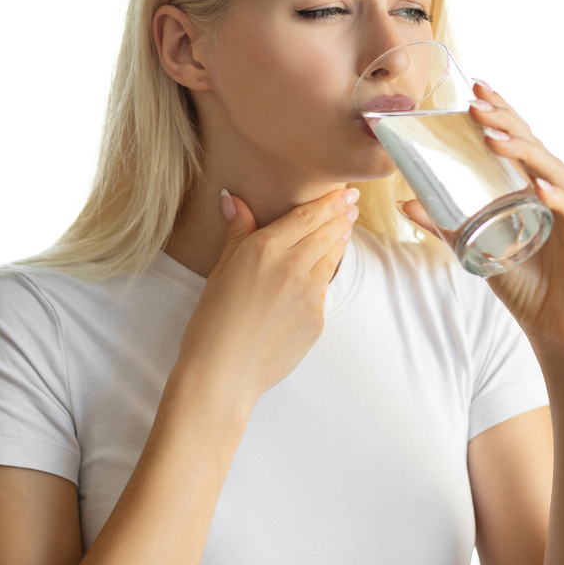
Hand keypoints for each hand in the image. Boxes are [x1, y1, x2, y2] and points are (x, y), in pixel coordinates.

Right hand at [175, 188, 359, 406]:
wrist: (224, 373)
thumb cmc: (212, 321)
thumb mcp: (221, 270)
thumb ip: (238, 232)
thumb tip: (233, 199)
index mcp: (265, 249)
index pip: (307, 216)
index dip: (329, 202)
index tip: (344, 192)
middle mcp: (292, 267)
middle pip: (326, 233)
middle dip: (341, 216)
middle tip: (352, 204)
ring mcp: (309, 294)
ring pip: (331, 259)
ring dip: (340, 241)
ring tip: (345, 229)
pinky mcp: (317, 320)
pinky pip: (323, 290)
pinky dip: (324, 276)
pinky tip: (323, 271)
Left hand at [398, 81, 563, 347]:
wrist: (555, 329)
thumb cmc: (522, 286)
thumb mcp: (476, 249)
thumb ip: (446, 224)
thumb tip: (406, 202)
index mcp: (538, 187)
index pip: (519, 142)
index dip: (500, 114)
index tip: (474, 89)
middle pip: (534, 149)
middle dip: (504, 123)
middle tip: (476, 103)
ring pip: (554, 171)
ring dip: (524, 154)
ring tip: (494, 138)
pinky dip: (560, 198)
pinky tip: (540, 188)